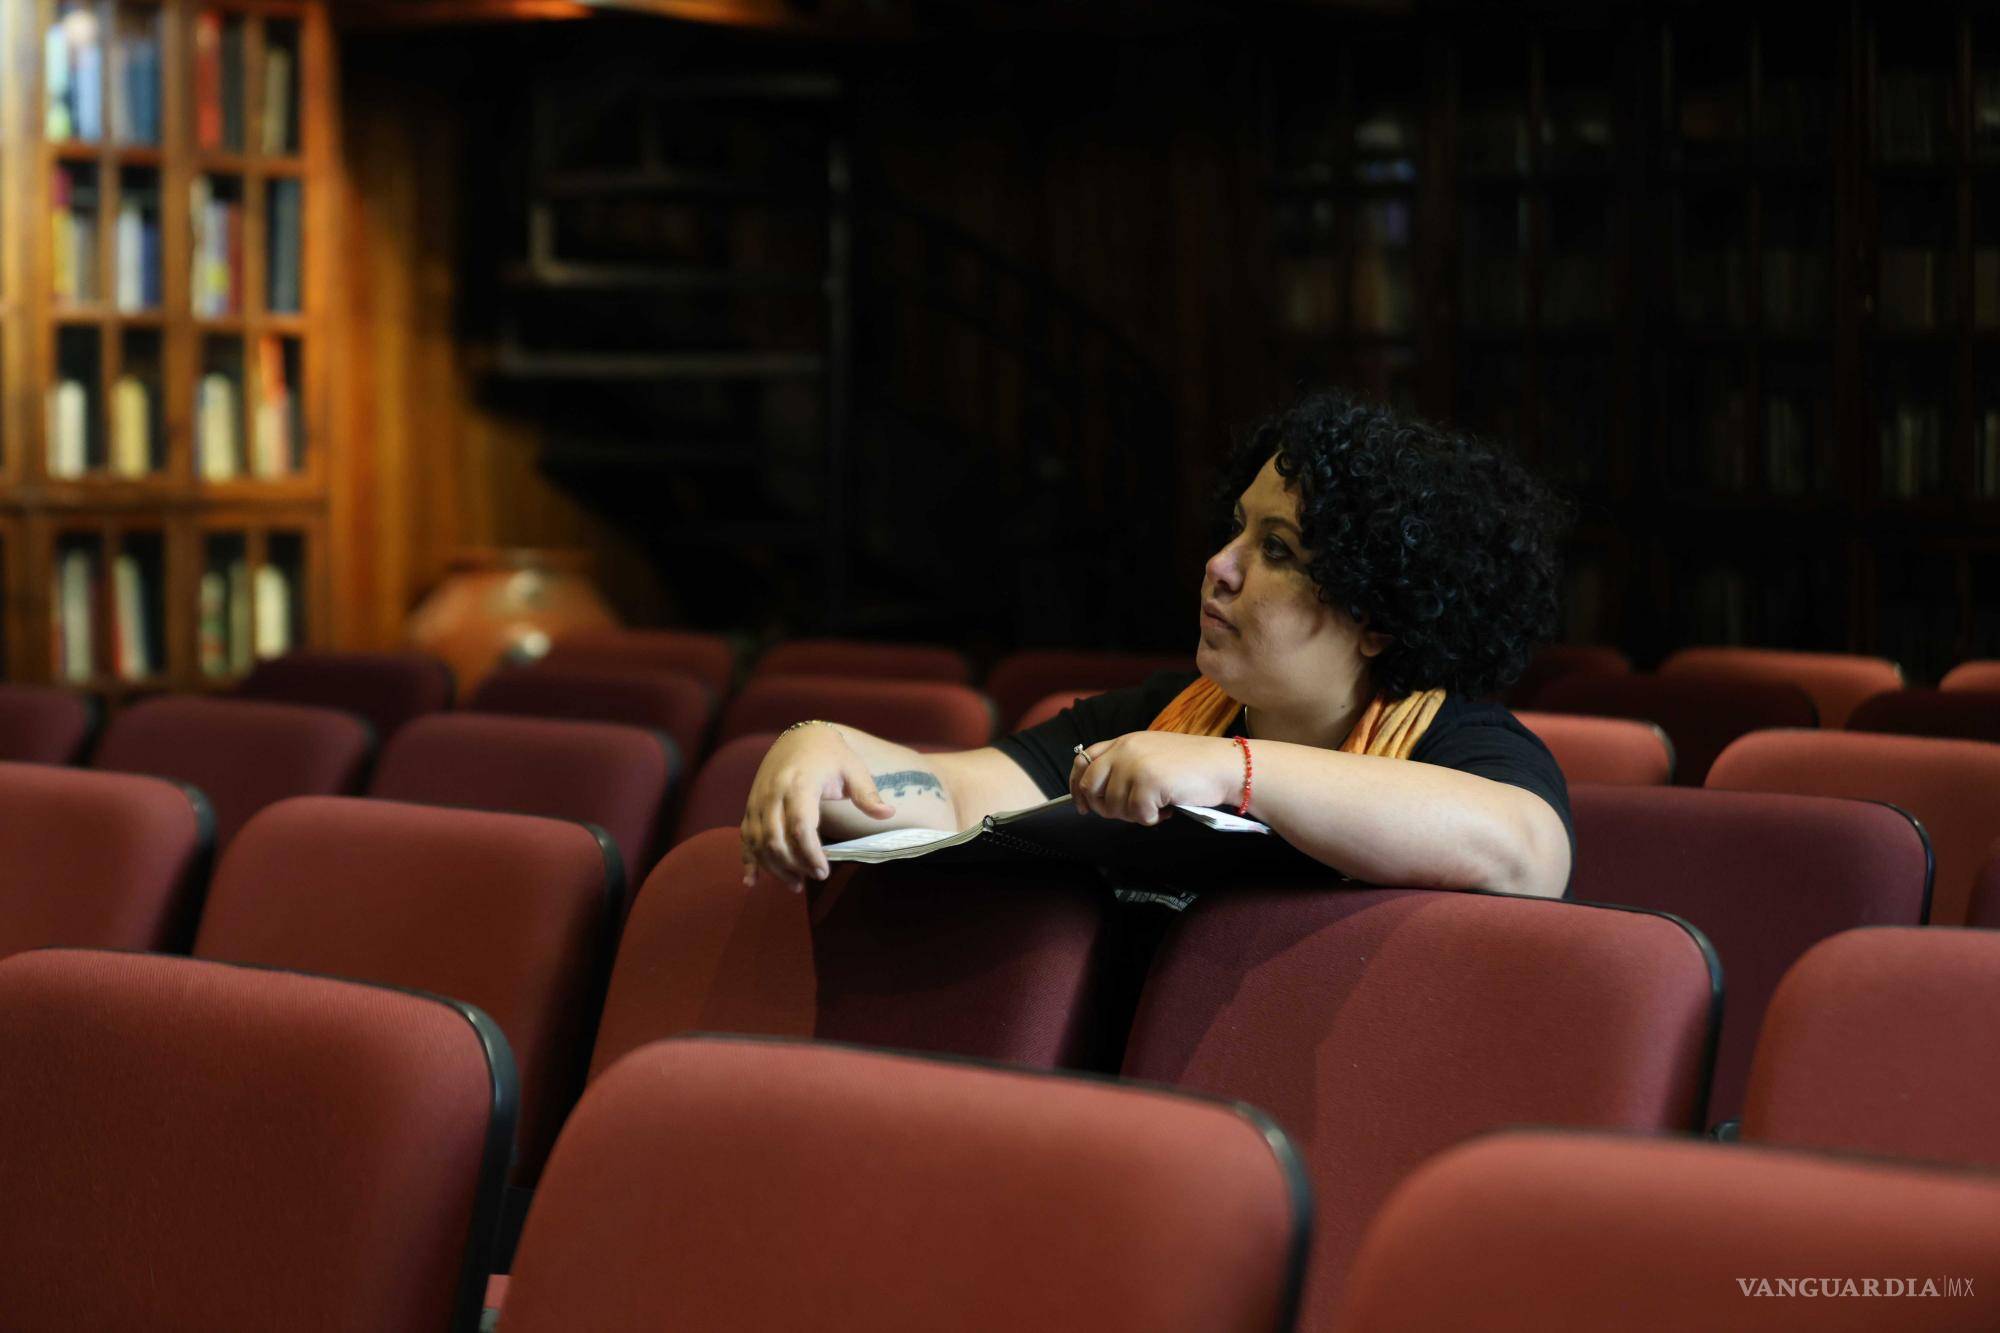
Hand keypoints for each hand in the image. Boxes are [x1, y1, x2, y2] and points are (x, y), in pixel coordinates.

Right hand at [740, 725, 896, 890]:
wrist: (801, 737)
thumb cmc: (831, 755)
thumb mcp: (853, 769)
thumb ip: (867, 794)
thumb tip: (887, 814)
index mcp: (800, 783)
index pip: (801, 826)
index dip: (810, 853)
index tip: (824, 872)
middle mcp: (773, 792)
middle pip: (775, 839)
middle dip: (793, 865)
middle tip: (814, 879)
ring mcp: (758, 800)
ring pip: (758, 841)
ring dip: (774, 867)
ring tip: (795, 885)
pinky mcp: (751, 806)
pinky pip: (745, 836)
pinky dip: (748, 860)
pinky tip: (752, 881)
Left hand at [1068, 732, 1239, 825]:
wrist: (1225, 765)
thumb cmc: (1193, 765)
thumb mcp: (1152, 754)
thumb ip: (1126, 764)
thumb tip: (1100, 793)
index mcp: (1124, 741)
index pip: (1083, 760)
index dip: (1077, 785)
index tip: (1082, 805)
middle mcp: (1125, 750)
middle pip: (1092, 787)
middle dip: (1105, 808)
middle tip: (1131, 812)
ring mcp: (1135, 765)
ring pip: (1114, 806)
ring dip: (1135, 815)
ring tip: (1158, 806)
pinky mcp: (1149, 782)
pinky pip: (1137, 814)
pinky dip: (1152, 819)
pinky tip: (1167, 809)